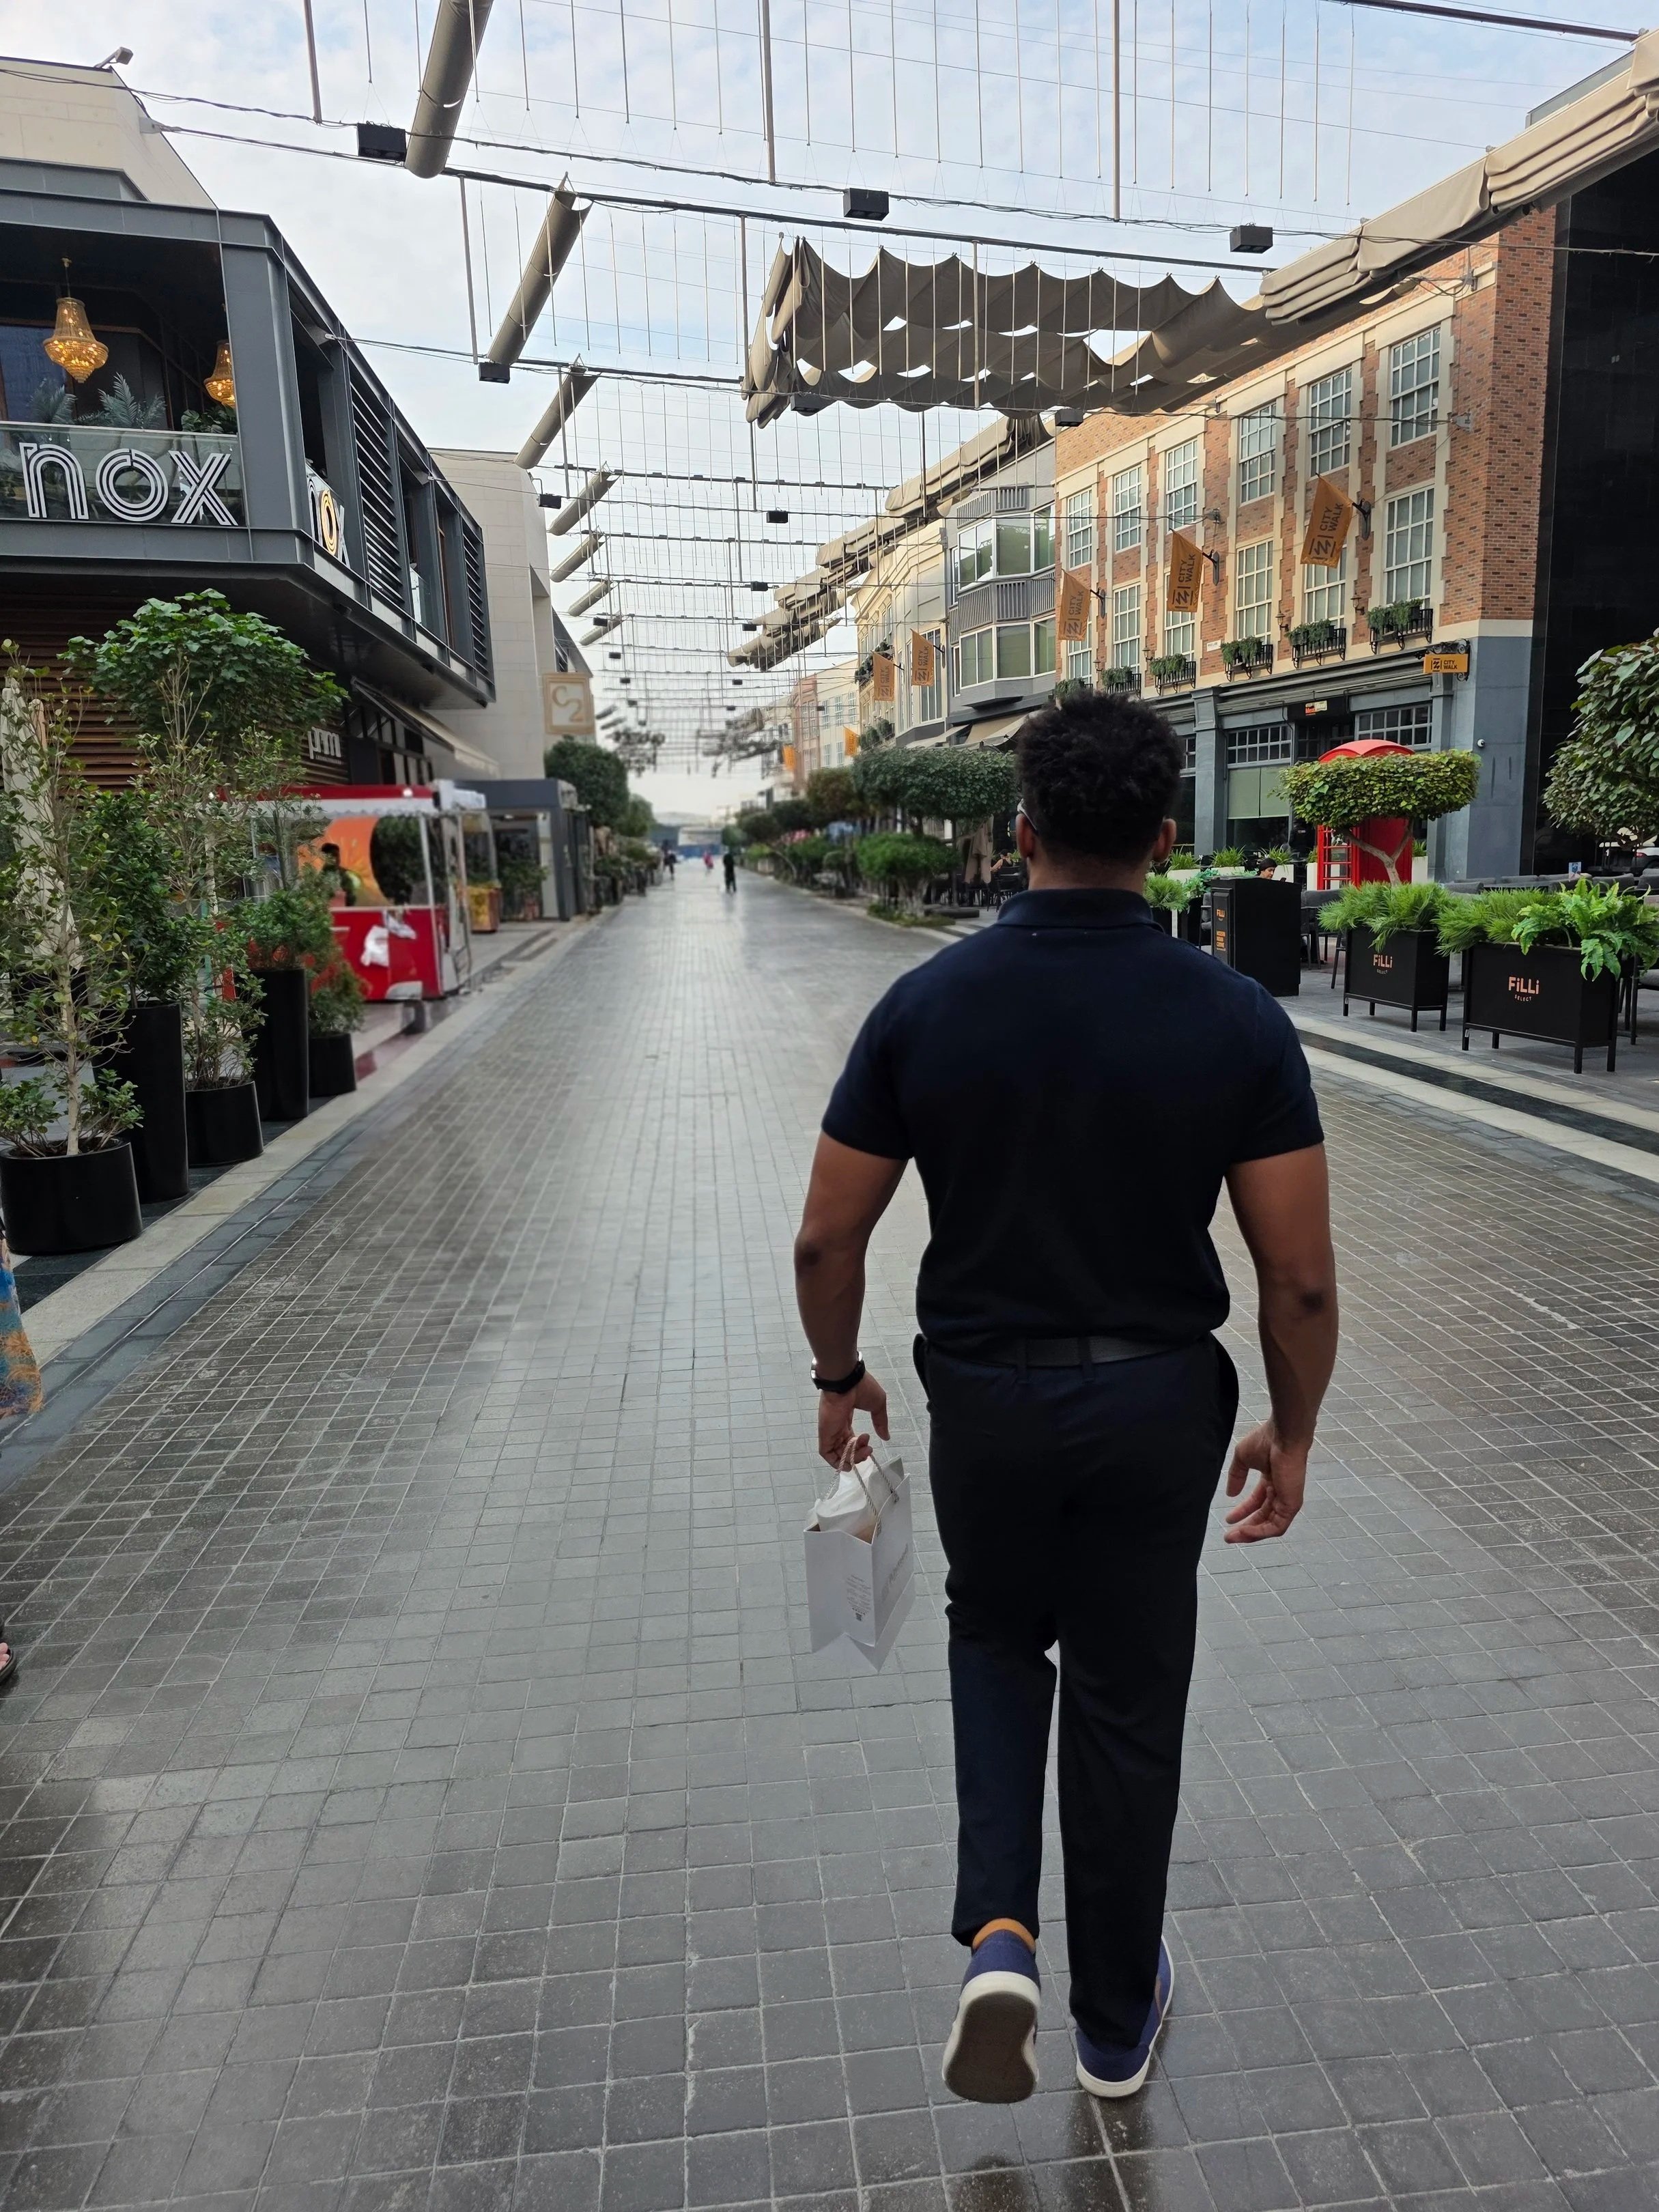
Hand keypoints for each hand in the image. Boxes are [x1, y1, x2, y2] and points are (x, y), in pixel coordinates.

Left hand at [817, 1370, 889, 1466]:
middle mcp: (837, 1425)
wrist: (846, 1379)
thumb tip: (886, 1437)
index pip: (849, 1437)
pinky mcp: (825, 1433)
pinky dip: (836, 1462)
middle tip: (869, 1449)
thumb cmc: (861, 1387)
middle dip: (858, 1454)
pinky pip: (826, 1453)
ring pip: (837, 1453)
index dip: (859, 1446)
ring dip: (852, 1458)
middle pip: (844, 1447)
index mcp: (846, 1416)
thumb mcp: (877, 1405)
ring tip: (865, 1451)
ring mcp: (830, 1429)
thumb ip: (880, 1422)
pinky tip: (849, 1463)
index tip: (869, 1442)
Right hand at [1223, 1421, 1307, 1542]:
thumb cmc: (1265, 1441)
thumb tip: (1230, 1494)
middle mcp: (1280, 1493)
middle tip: (1229, 1536)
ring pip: (1269, 1526)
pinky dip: (1260, 1532)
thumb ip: (1236, 1476)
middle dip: (1246, 1528)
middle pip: (1263, 1517)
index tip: (1228, 1519)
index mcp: (1271, 1481)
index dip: (1242, 1512)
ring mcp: (1287, 1500)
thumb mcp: (1243, 1459)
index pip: (1257, 1502)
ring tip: (1233, 1537)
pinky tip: (1245, 1532)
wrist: (1283, 1436)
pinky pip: (1276, 1526)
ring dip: (1250, 1534)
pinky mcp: (1291, 1506)